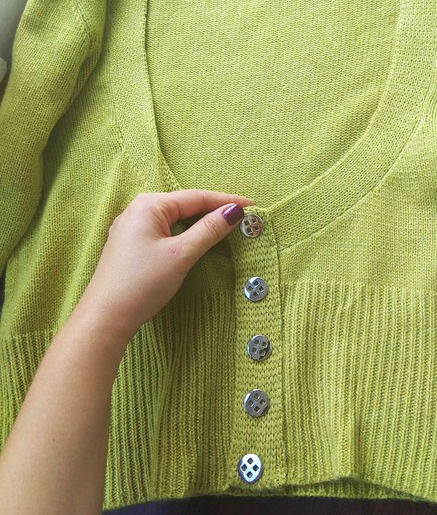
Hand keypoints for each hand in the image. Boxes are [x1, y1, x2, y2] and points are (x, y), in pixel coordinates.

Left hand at [74, 189, 255, 342]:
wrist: (105, 317)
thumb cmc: (141, 284)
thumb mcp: (181, 254)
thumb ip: (209, 230)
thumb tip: (234, 211)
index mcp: (149, 205)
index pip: (196, 197)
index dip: (226, 201)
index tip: (252, 206)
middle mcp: (138, 210)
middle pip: (186, 204)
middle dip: (214, 209)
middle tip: (243, 216)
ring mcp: (132, 228)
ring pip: (176, 218)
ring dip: (201, 221)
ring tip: (226, 225)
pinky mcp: (131, 245)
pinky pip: (166, 230)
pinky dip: (186, 232)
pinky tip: (197, 239)